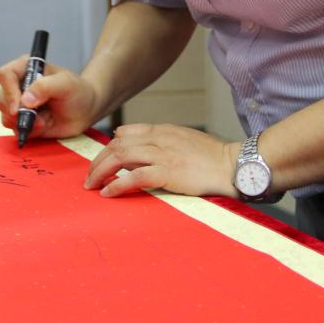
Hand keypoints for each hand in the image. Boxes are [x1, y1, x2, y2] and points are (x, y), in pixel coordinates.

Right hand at [0, 57, 99, 140]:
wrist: (85, 110)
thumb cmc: (77, 91)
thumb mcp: (66, 83)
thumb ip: (45, 86)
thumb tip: (25, 100)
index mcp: (26, 68)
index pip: (5, 75)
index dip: (8, 91)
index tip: (18, 107)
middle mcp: (18, 86)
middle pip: (2, 99)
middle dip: (17, 113)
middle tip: (35, 117)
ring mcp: (20, 105)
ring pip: (6, 117)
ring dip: (24, 123)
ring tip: (44, 121)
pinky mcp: (23, 122)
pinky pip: (15, 130)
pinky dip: (29, 131)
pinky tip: (44, 126)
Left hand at [84, 123, 240, 198]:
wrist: (234, 165)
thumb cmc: (213, 157)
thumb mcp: (185, 139)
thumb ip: (164, 141)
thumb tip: (143, 146)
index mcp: (163, 130)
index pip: (126, 133)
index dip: (108, 146)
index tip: (101, 160)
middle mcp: (158, 139)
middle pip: (117, 145)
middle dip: (98, 160)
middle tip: (89, 177)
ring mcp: (162, 155)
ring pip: (120, 157)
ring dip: (101, 171)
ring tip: (92, 185)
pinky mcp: (167, 172)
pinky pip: (134, 176)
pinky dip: (117, 184)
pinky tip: (108, 193)